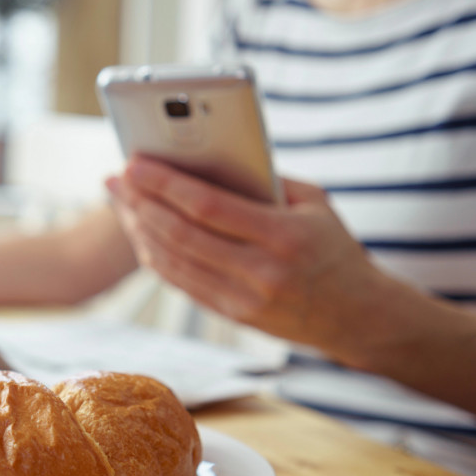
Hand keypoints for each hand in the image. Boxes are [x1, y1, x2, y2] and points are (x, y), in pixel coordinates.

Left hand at [106, 156, 390, 361]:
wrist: (359, 317)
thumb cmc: (335, 250)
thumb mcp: (316, 204)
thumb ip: (267, 181)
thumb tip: (211, 157)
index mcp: (284, 235)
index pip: (208, 206)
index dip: (165, 184)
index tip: (135, 163)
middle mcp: (262, 272)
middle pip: (181, 235)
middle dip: (140, 203)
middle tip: (115, 180)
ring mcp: (245, 299)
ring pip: (174, 263)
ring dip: (140, 231)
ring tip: (121, 204)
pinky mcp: (234, 317)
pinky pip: (182, 284)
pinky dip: (156, 259)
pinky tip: (141, 236)